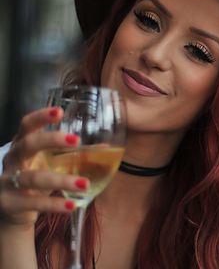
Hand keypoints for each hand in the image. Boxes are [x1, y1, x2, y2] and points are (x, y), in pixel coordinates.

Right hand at [0, 107, 88, 226]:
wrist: (12, 210)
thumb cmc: (36, 176)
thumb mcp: (52, 162)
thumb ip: (75, 154)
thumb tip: (105, 147)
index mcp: (23, 144)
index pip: (27, 125)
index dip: (41, 117)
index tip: (60, 112)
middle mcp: (13, 159)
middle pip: (28, 145)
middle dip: (52, 140)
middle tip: (77, 140)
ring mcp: (8, 181)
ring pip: (34, 178)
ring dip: (62, 180)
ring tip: (85, 184)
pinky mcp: (9, 203)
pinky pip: (32, 203)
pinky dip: (54, 204)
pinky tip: (73, 205)